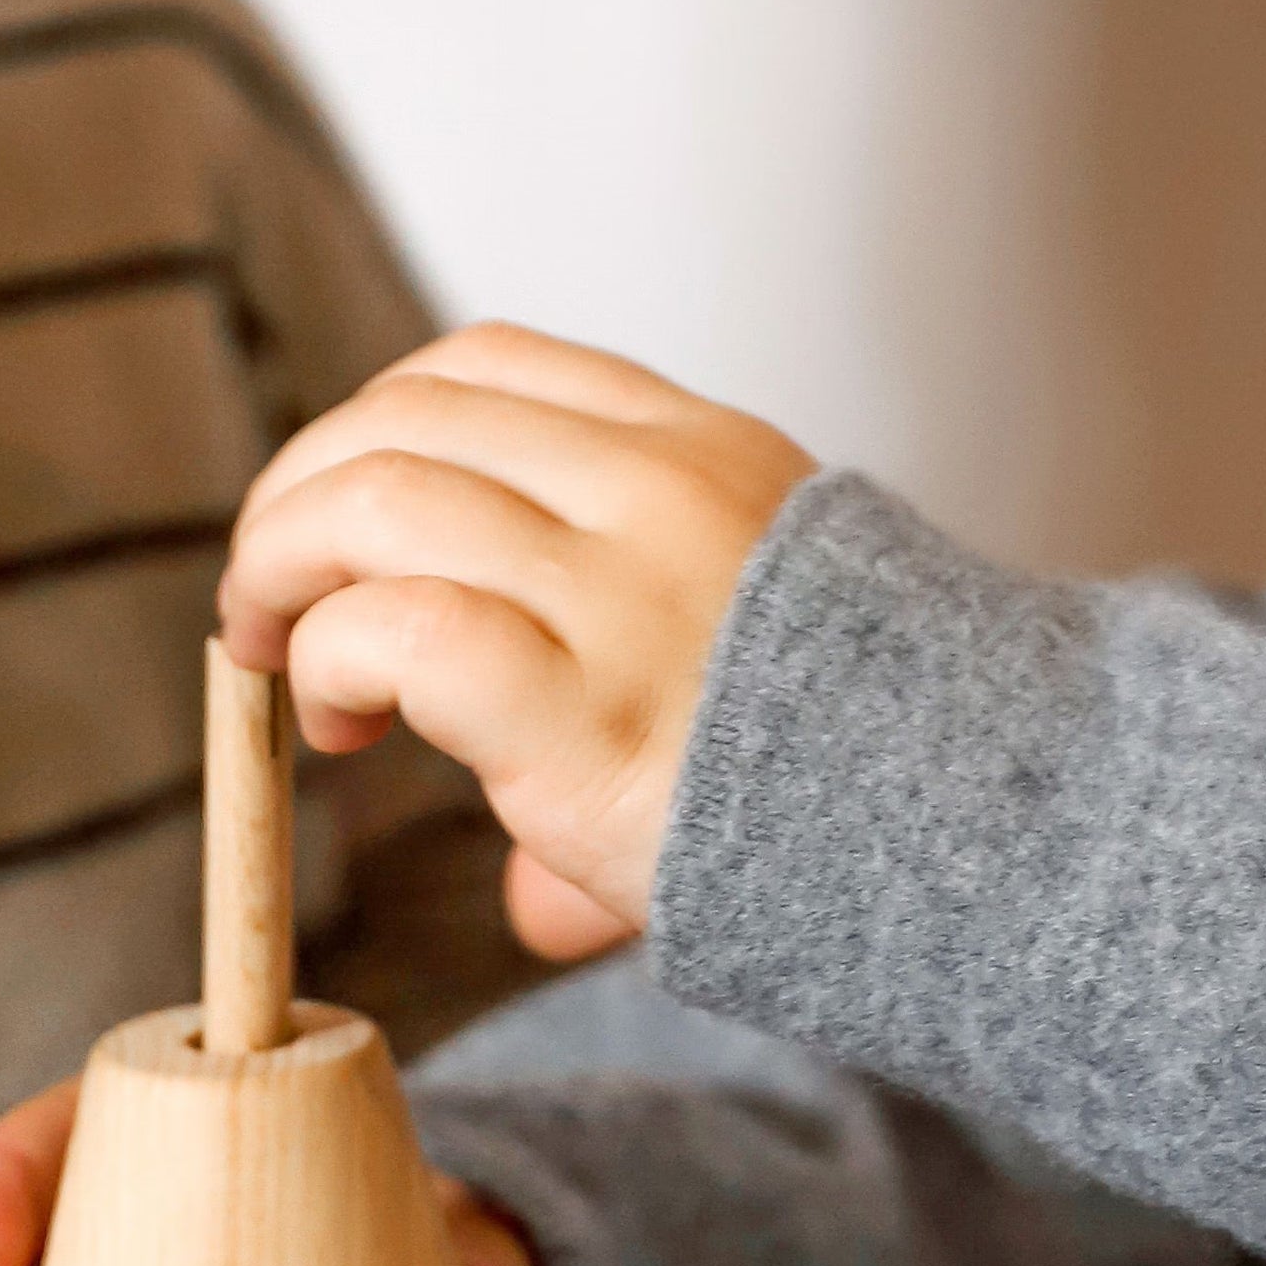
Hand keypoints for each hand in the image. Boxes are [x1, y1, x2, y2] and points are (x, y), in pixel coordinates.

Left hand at [220, 324, 812, 960]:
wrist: (996, 846)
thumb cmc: (869, 776)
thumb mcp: (768, 667)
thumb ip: (638, 715)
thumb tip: (542, 899)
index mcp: (699, 452)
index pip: (484, 366)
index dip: (374, 431)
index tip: (346, 526)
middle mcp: (652, 492)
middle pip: (399, 416)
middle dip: (297, 499)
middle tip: (269, 606)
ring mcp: (616, 591)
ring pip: (369, 498)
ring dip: (280, 570)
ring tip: (280, 664)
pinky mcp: (575, 707)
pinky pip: (389, 629)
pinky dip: (325, 662)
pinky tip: (337, 724)